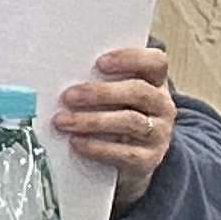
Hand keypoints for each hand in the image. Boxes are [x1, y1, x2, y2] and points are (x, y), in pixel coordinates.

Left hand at [57, 46, 181, 209]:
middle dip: (100, 93)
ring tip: (63, 121)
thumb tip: (58, 74)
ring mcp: (159, 133)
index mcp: (154, 82)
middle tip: (68, 96)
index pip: (155, 62)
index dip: (130, 59)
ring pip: (131, 122)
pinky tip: (76, 142)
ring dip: (93, 121)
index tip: (99, 63)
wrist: (130, 160)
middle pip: (138, 91)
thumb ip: (96, 81)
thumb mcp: (112, 96)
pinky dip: (98, 147)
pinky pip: (125, 153)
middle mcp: (162, 105)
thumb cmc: (114, 115)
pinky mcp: (149, 159)